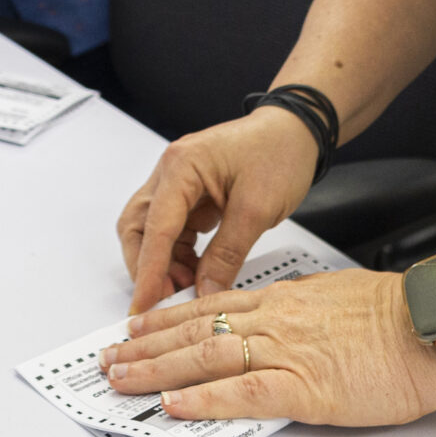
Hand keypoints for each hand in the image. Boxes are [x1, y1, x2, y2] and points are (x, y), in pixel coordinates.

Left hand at [96, 269, 435, 426]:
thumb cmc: (401, 315)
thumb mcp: (340, 296)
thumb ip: (304, 307)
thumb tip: (283, 318)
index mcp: (285, 299)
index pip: (211, 307)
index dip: (167, 319)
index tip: (137, 328)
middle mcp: (275, 319)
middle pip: (195, 331)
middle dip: (146, 347)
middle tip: (109, 359)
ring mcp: (287, 351)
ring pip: (206, 358)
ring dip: (156, 371)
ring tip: (121, 380)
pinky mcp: (305, 387)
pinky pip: (243, 393)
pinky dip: (204, 399)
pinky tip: (173, 405)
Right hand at [117, 109, 319, 314]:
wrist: (298, 131)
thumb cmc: (280, 152)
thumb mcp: (257, 208)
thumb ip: (227, 253)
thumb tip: (204, 291)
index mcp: (182, 166)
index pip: (155, 228)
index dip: (148, 272)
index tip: (142, 305)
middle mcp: (172, 172)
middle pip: (138, 227)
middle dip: (146, 267)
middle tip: (164, 299)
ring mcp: (179, 183)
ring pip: (152, 232)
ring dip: (163, 263)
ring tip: (187, 287)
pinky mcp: (191, 195)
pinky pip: (174, 231)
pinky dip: (179, 256)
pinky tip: (196, 272)